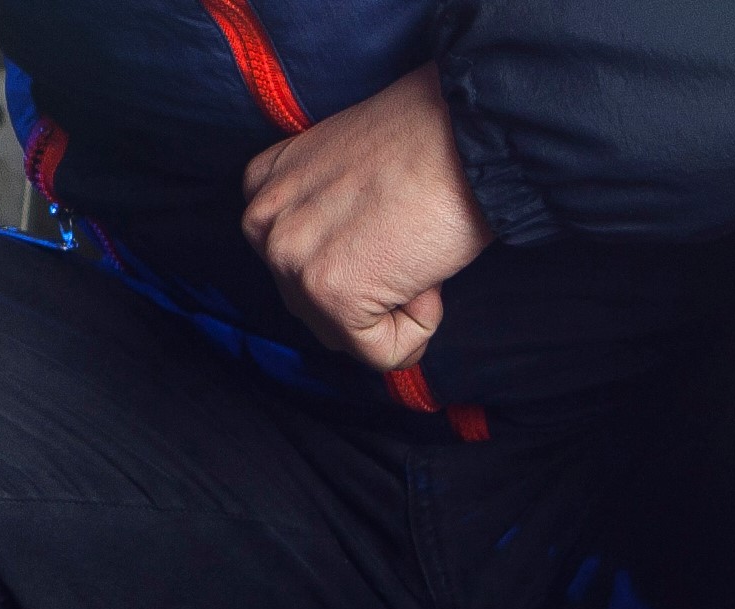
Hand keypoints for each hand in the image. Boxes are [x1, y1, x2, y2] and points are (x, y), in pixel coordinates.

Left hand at [239, 64, 490, 373]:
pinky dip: (419, 329)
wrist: (471, 129)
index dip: (354, 255)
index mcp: (263, 186)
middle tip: (407, 232)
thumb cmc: (429, 138)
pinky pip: (382, 353)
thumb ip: (323, 213)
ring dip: (394, 304)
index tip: (387, 218)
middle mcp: (263, 224)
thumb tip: (345, 265)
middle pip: (313, 306)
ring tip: (414, 244)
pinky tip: (427, 272)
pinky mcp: (332, 295)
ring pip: (344, 333)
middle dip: (368, 288)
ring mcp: (292, 261)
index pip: (297, 265)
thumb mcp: (344, 164)